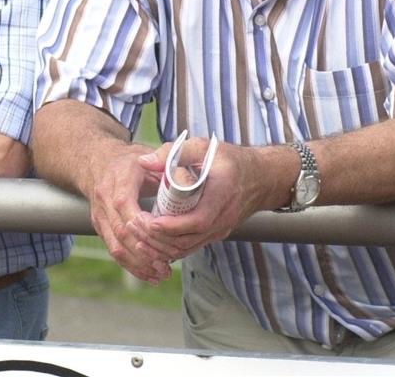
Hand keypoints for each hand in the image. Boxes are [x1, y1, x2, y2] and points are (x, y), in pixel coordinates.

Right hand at [84, 143, 174, 283]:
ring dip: (139, 264)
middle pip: (121, 232)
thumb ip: (165, 164)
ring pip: (116, 246)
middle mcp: (104, 199)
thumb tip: (184, 177)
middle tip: (168, 265)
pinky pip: (113, 250)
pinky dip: (131, 265)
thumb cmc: (128, 160)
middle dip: (145, 252)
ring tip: (162, 274)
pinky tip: (149, 275)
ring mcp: (100, 215)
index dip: (144, 225)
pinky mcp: (100, 227)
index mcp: (118, 180)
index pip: (126, 205)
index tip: (164, 237)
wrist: (97, 161)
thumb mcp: (147, 156)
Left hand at [131, 140, 261, 263]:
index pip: (198, 219)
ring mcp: (221, 228)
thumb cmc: (228, 159)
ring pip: (188, 248)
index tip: (149, 222)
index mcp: (222, 192)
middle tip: (134, 228)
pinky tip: (152, 243)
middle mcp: (223, 215)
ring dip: (161, 247)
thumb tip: (144, 162)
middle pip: (189, 239)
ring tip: (137, 236)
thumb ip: (174, 152)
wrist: (260, 177)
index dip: (172, 225)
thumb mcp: (203, 146)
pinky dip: (171, 249)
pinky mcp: (216, 233)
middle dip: (158, 238)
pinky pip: (192, 247)